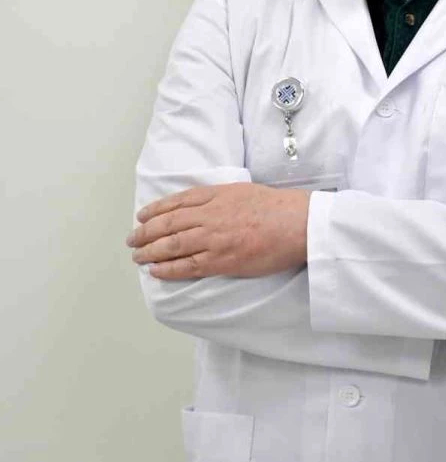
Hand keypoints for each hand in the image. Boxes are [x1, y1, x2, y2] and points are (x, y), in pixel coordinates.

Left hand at [126, 183, 310, 279]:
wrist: (296, 223)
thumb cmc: (276, 207)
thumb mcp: (242, 190)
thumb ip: (219, 197)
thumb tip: (201, 206)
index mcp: (215, 195)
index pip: (175, 202)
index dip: (155, 211)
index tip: (142, 217)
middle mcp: (209, 215)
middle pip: (167, 224)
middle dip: (145, 233)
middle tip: (132, 240)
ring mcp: (214, 239)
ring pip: (172, 245)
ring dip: (150, 252)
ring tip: (138, 257)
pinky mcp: (221, 260)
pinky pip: (187, 266)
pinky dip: (168, 269)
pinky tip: (156, 271)